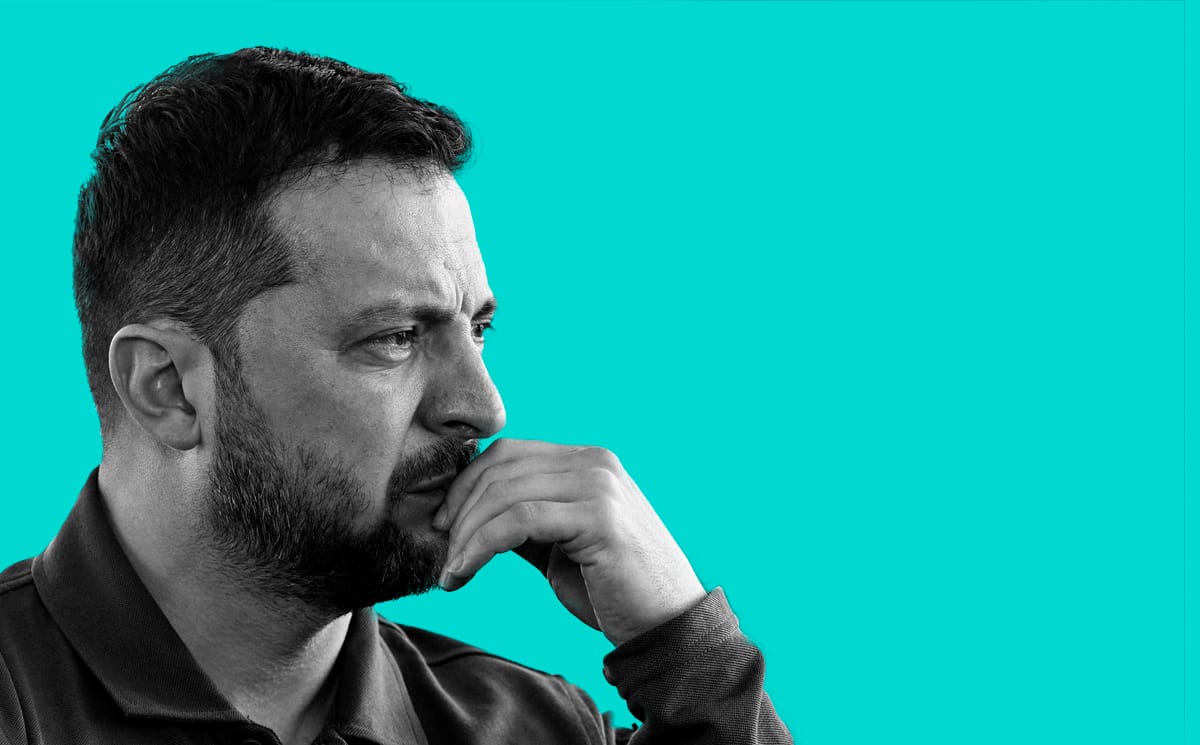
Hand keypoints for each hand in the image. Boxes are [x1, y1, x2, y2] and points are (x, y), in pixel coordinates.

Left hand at [433, 438, 705, 645]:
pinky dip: (479, 548)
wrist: (667, 626)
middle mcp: (595, 463)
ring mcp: (600, 486)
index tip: (442, 525)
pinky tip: (463, 574)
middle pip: (500, 469)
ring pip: (504, 494)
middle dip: (459, 511)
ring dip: (464, 536)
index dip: (466, 485)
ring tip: (451, 573)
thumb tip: (466, 514)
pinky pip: (518, 521)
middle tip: (442, 554)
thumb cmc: (614, 591)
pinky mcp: (598, 517)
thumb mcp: (561, 545)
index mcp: (588, 461)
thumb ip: (525, 520)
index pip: (508, 453)